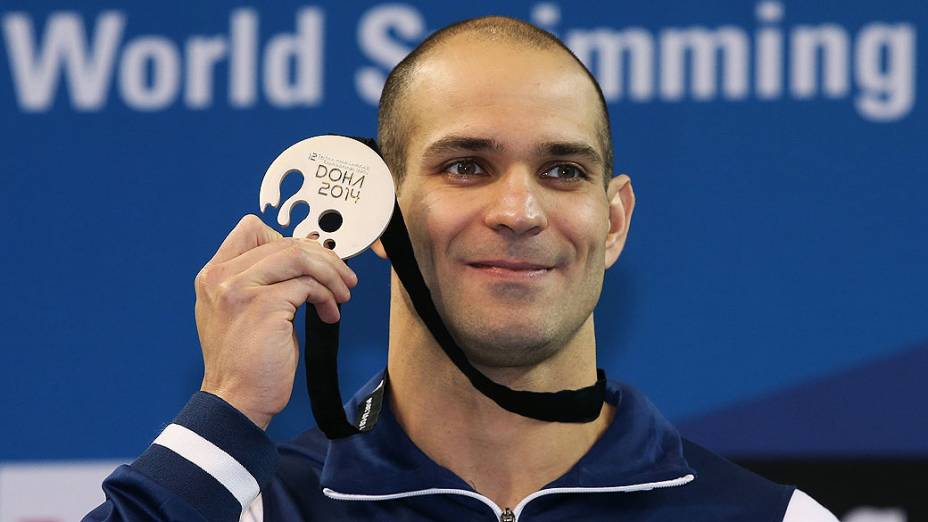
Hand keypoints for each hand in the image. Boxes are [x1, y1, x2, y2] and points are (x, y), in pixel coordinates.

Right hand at [194, 215, 356, 428]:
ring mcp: (240, 289)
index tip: (312, 258)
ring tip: (342, 293)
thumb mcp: (244, 311)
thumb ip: (264, 281)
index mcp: (214, 275)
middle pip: (284, 241)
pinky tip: (329, 313)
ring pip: (299, 256)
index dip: (289, 238)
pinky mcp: (263, 306)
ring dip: (330, 273)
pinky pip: (308, 285)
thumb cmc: (246, 362)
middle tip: (342, 277)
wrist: (236, 401)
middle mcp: (222, 278)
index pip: (252, 229)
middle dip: (322, 257)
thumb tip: (306, 256)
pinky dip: (327, 297)